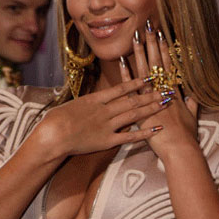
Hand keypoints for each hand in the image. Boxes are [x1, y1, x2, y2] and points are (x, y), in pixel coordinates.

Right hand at [28, 78, 167, 160]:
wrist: (52, 135)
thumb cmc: (56, 119)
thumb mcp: (73, 105)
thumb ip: (88, 103)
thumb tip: (96, 99)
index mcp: (96, 99)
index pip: (121, 88)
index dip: (137, 83)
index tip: (149, 78)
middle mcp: (105, 110)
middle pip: (132, 100)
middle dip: (150, 95)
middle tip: (165, 90)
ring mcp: (107, 125)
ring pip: (134, 115)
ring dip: (151, 108)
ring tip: (165, 103)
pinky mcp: (107, 141)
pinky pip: (129, 136)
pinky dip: (144, 133)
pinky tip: (156, 129)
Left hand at [120, 22, 198, 159]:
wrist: (180, 148)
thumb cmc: (186, 135)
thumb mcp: (192, 118)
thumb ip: (192, 104)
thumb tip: (193, 95)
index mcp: (174, 91)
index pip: (168, 65)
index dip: (164, 50)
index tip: (161, 36)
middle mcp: (162, 90)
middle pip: (156, 63)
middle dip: (152, 45)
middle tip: (147, 28)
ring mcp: (151, 98)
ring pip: (144, 72)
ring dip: (139, 54)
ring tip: (135, 38)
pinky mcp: (140, 108)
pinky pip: (131, 89)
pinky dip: (126, 75)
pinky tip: (122, 62)